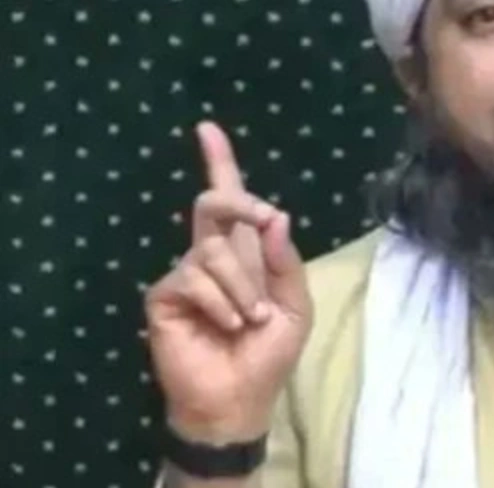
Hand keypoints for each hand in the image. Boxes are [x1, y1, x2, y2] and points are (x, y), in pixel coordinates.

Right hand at [145, 122, 313, 442]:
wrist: (239, 398)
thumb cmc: (269, 354)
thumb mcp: (295, 305)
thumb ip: (285, 259)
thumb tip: (275, 215)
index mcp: (246, 252)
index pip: (231, 201)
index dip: (219, 164)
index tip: (207, 129)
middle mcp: (212, 255)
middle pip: (215, 204)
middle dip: (240, 202)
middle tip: (262, 219)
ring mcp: (186, 273)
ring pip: (214, 249)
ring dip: (242, 286)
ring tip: (249, 319)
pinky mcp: (164, 294)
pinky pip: (195, 277)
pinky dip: (221, 303)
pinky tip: (227, 325)